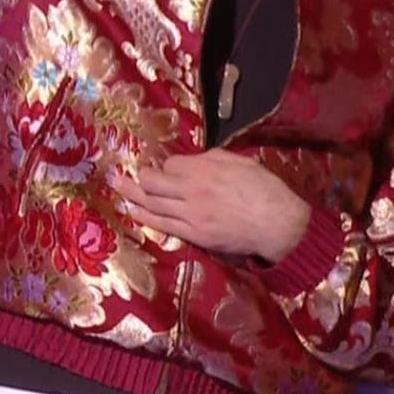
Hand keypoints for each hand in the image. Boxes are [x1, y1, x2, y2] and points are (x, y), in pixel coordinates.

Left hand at [107, 150, 310, 263]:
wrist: (277, 223)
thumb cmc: (264, 189)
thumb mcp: (241, 162)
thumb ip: (214, 158)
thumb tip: (195, 160)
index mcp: (205, 169)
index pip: (171, 164)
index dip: (167, 165)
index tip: (167, 168)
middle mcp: (192, 191)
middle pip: (155, 183)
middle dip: (139, 177)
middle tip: (120, 174)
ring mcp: (191, 215)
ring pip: (154, 204)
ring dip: (133, 195)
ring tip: (117, 187)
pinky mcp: (195, 235)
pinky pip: (164, 225)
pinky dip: (145, 217)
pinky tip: (133, 211)